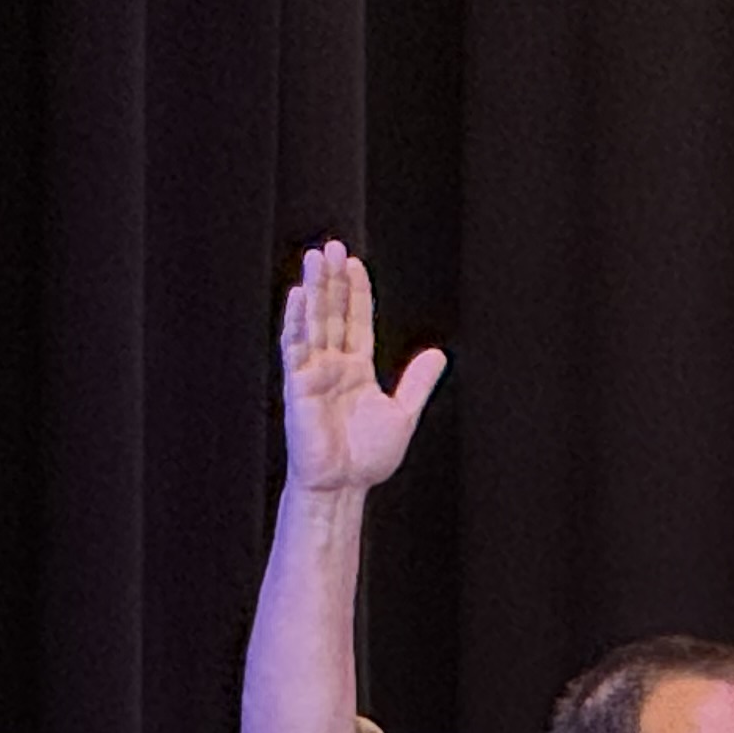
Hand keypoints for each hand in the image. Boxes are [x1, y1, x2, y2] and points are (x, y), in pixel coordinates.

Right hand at [277, 243, 443, 493]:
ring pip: (314, 322)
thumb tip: (438, 354)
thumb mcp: (403, 414)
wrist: (343, 485)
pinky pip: (295, 347)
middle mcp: (333, 365)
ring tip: (315, 258)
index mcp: (357, 369)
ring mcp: (314, 372)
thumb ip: (418, 382)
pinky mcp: (298, 385)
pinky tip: (297, 296)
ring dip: (314, 290)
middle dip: (332, 280)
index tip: (354, 263)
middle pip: (332, 313)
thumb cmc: (368, 457)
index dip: (355, 292)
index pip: (356, 320)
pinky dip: (296, 321)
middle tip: (332, 246)